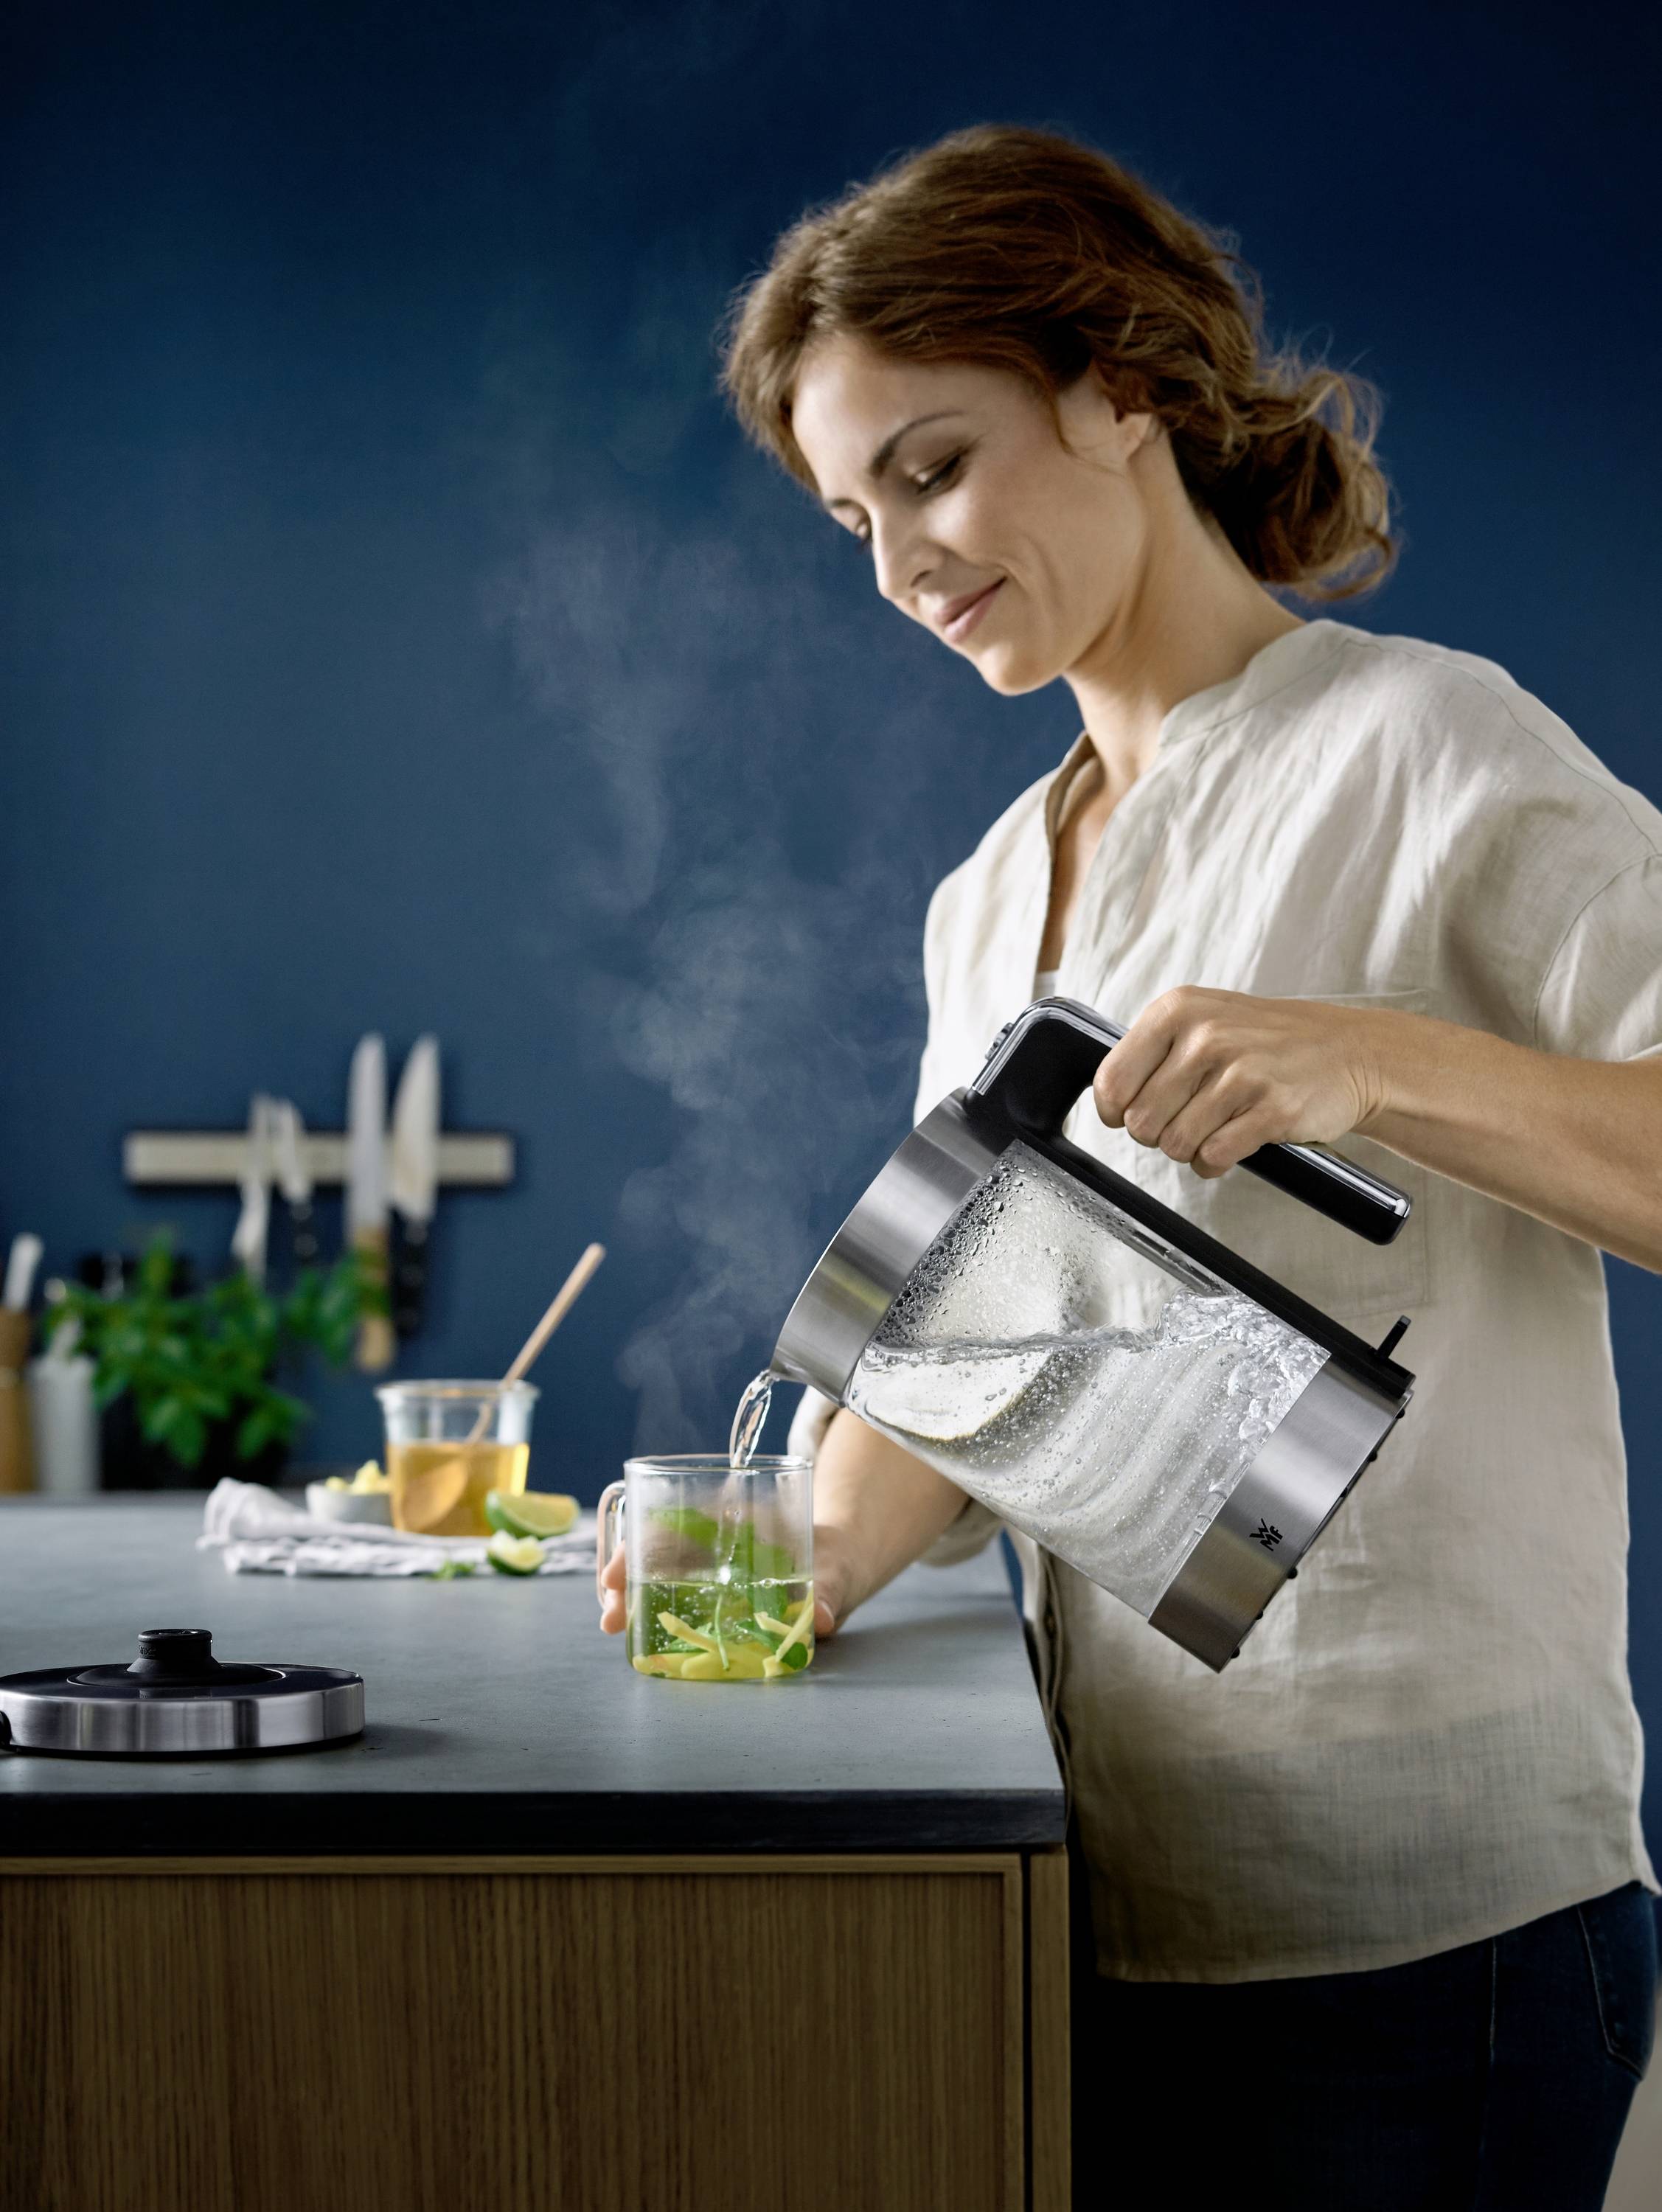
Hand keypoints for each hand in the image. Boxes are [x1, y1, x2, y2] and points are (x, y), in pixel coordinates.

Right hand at [595, 1525, 852, 1638]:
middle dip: (626, 1572)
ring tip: (614, 1623)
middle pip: (658, 1544)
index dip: (645, 1542)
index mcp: (741, 1515)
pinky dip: (650, 1604)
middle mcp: (718, 1533)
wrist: (839, 1563)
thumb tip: (820, 1618)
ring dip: (631, 1590)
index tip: (619, 1572)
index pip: (681, 1519)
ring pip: (657, 1566)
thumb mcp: (836, 1572)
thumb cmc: (836, 1559)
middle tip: (611, 1613)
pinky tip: (635, 1628)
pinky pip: (672, 1588)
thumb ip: (830, 1592)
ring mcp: (711, 1559)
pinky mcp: (712, 1585)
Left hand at [1093, 986, 1387, 1176]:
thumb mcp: (1205, 1020)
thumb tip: (1108, 1099)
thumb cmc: (1267, 1042)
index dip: (1116, 1110)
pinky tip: (1235, 1142)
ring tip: (1217, 1127)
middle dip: (1159, 1133)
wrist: (1348, 1050)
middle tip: (1189, 1119)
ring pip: (1175, 1144)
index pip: (1112, 1081)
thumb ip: (1153, 1051)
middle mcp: (1206, 1037)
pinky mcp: (1271, 1110)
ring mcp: (1241, 1073)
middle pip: (1141, 1122)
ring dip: (1191, 1148)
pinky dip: (1216, 1162)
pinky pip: (1213, 1157)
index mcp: (1178, 1010)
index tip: (1130, 1114)